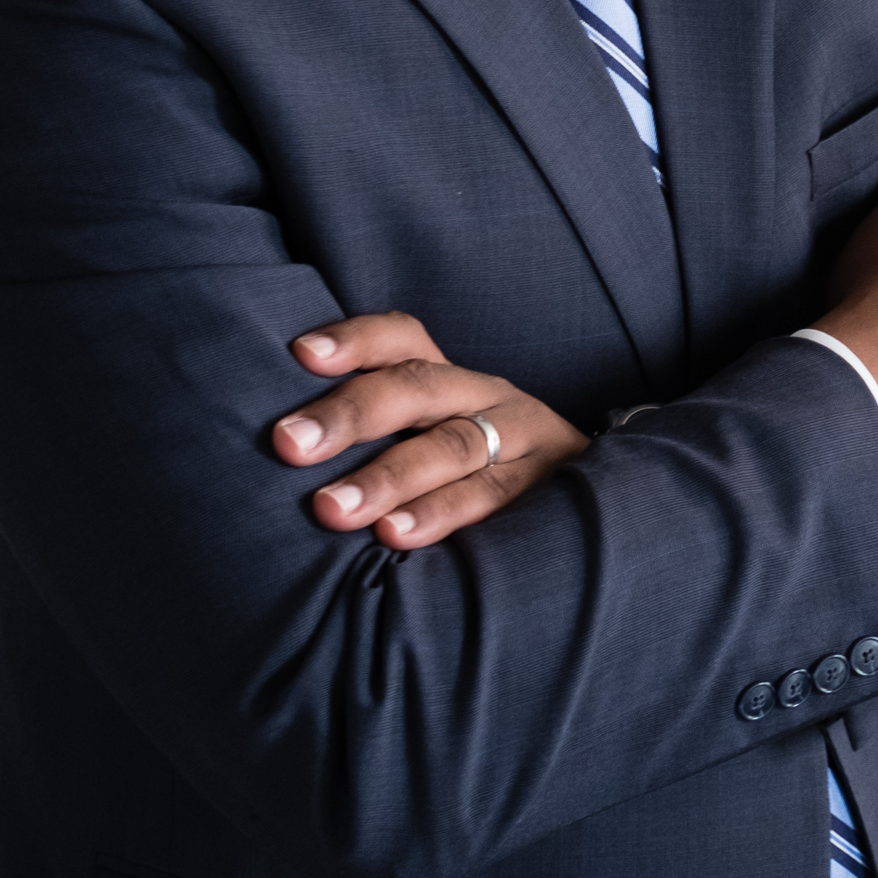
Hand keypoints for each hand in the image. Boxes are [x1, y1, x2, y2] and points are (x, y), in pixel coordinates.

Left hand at [269, 312, 587, 549]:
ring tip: (331, 509)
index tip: (300, 354)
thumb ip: (376, 439)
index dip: (355, 340)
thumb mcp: (434, 440)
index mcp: (449, 380)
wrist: (596, 505)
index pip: (402, 341)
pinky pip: (491, 496)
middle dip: (350, 414)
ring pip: (452, 445)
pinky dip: (440, 514)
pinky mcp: (549, 485)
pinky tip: (394, 537)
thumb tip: (281, 449)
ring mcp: (522, 439)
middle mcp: (485, 396)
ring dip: (387, 476)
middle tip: (288, 443)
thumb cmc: (474, 482)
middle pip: (418, 388)